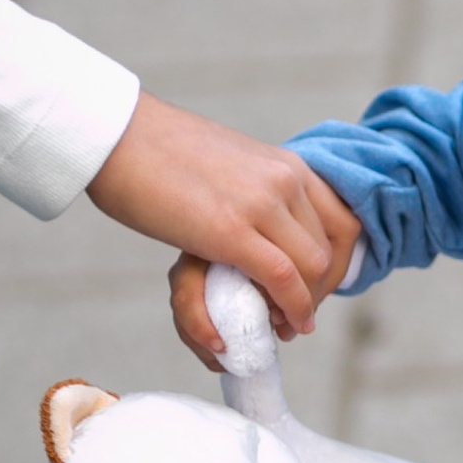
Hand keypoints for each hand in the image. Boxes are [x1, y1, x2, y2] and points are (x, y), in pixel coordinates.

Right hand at [85, 93, 357, 342]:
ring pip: (314, 267)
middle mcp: (286, 180)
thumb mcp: (231, 167)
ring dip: (303, 305)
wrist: (118, 136)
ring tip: (282, 326)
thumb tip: (261, 224)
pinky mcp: (231, 230)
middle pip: (332, 250)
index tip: (314, 289)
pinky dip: (290, 308)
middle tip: (293, 316)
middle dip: (319, 292)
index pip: (344, 223)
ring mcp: (262, 203)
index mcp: (288, 165)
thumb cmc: (161, 155)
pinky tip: (279, 325)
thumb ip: (255, 191)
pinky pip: (283, 278)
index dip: (339, 265)